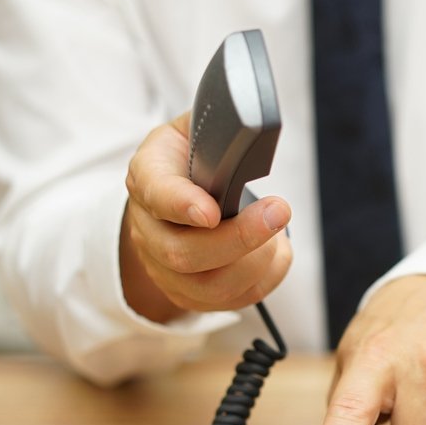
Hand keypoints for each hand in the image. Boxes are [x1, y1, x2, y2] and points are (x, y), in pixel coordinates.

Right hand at [120, 113, 292, 322]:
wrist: (173, 201)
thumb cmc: (192, 160)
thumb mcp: (195, 129)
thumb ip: (217, 127)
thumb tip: (252, 124)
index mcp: (146, 178)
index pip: (155, 194)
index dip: (181, 205)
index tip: (211, 211)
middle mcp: (148, 231)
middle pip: (183, 254)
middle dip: (240, 238)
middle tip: (279, 212)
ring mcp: (166, 270)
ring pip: (211, 286)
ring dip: (257, 261)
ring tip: (279, 233)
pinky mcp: (193, 294)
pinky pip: (233, 300)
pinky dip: (266, 277)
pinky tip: (276, 251)